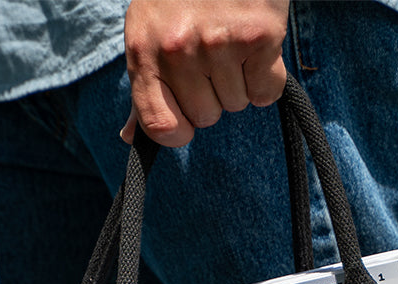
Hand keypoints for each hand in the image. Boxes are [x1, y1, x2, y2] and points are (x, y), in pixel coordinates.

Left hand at [122, 0, 289, 146]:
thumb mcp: (150, 31)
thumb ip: (144, 87)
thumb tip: (129, 137)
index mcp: (145, 50)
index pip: (158, 126)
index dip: (178, 132)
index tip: (187, 121)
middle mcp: (178, 48)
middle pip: (205, 117)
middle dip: (213, 94)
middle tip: (215, 52)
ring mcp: (218, 42)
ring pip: (237, 104)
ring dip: (241, 81)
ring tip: (235, 40)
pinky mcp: (258, 36)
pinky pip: (266, 92)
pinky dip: (268, 77)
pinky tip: (258, 46)